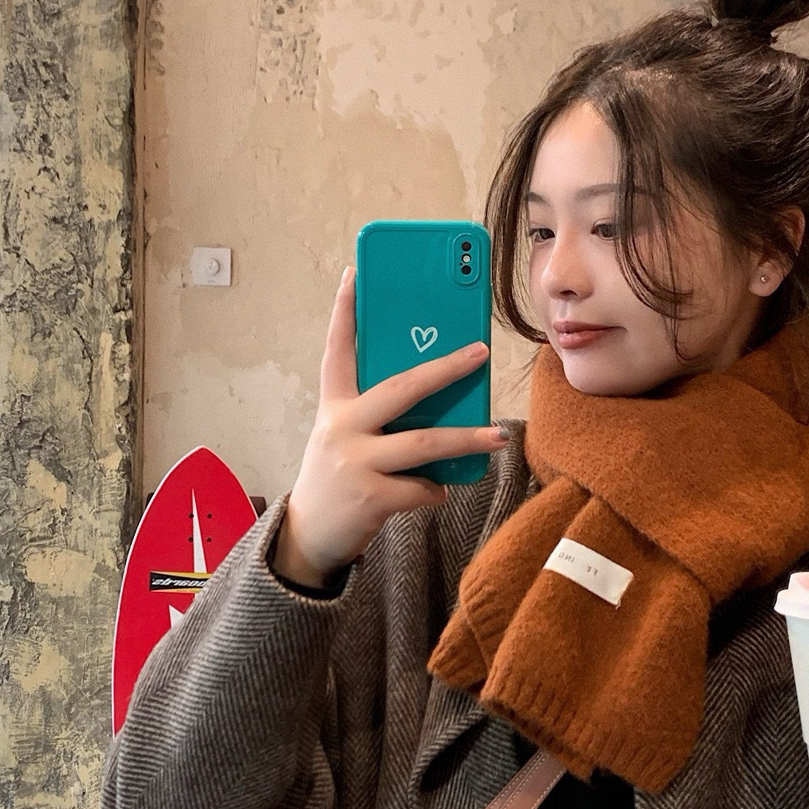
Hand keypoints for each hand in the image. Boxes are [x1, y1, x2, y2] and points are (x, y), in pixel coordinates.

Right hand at [271, 266, 509, 587]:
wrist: (309, 536)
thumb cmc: (340, 474)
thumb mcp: (346, 435)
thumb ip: (378, 414)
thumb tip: (440, 397)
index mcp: (334, 405)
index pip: (337, 349)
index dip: (345, 312)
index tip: (356, 273)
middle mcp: (341, 427)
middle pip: (401, 388)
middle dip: (445, 368)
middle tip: (480, 351)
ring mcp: (354, 462)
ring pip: (423, 443)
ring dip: (467, 439)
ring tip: (499, 436)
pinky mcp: (370, 497)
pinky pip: (422, 487)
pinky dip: (436, 489)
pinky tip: (438, 490)